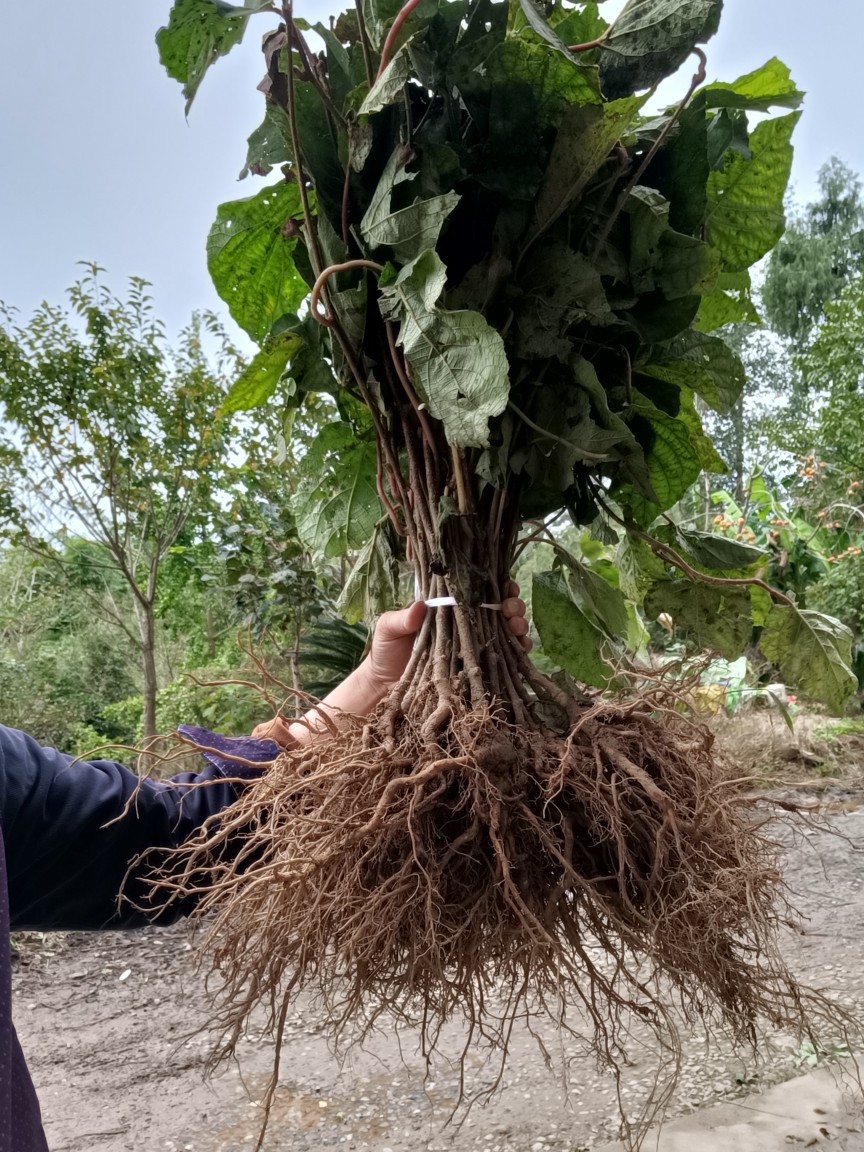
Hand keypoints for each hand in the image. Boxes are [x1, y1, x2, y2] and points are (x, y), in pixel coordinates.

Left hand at [365, 580, 530, 690]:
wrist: (386, 687)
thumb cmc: (386, 652)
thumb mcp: (388, 629)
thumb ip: (401, 619)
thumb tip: (420, 606)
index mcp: (447, 607)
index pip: (477, 590)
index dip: (496, 584)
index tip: (505, 586)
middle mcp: (464, 623)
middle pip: (498, 608)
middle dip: (512, 604)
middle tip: (510, 609)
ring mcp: (472, 645)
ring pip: (505, 629)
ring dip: (518, 624)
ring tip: (517, 627)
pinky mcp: (476, 667)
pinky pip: (504, 656)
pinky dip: (517, 650)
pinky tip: (522, 648)